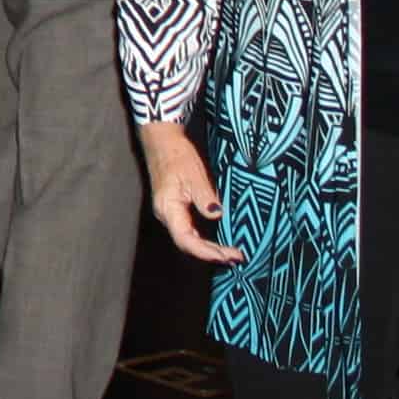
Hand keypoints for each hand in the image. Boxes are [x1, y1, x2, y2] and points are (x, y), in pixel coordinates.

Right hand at [138, 121, 240, 265]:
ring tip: (230, 255)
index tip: (227, 255)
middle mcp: (166, 215)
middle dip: (211, 254)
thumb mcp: (193, 174)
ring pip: (188, 240)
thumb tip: (216, 214)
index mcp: (167, 207)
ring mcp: (170, 213)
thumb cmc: (176, 154)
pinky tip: (217, 244)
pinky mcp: (175, 210)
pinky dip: (204, 241)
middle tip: (236, 258)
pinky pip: (188, 232)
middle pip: (187, 244)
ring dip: (208, 250)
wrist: (162, 141)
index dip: (206, 251)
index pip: (185, 239)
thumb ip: (204, 196)